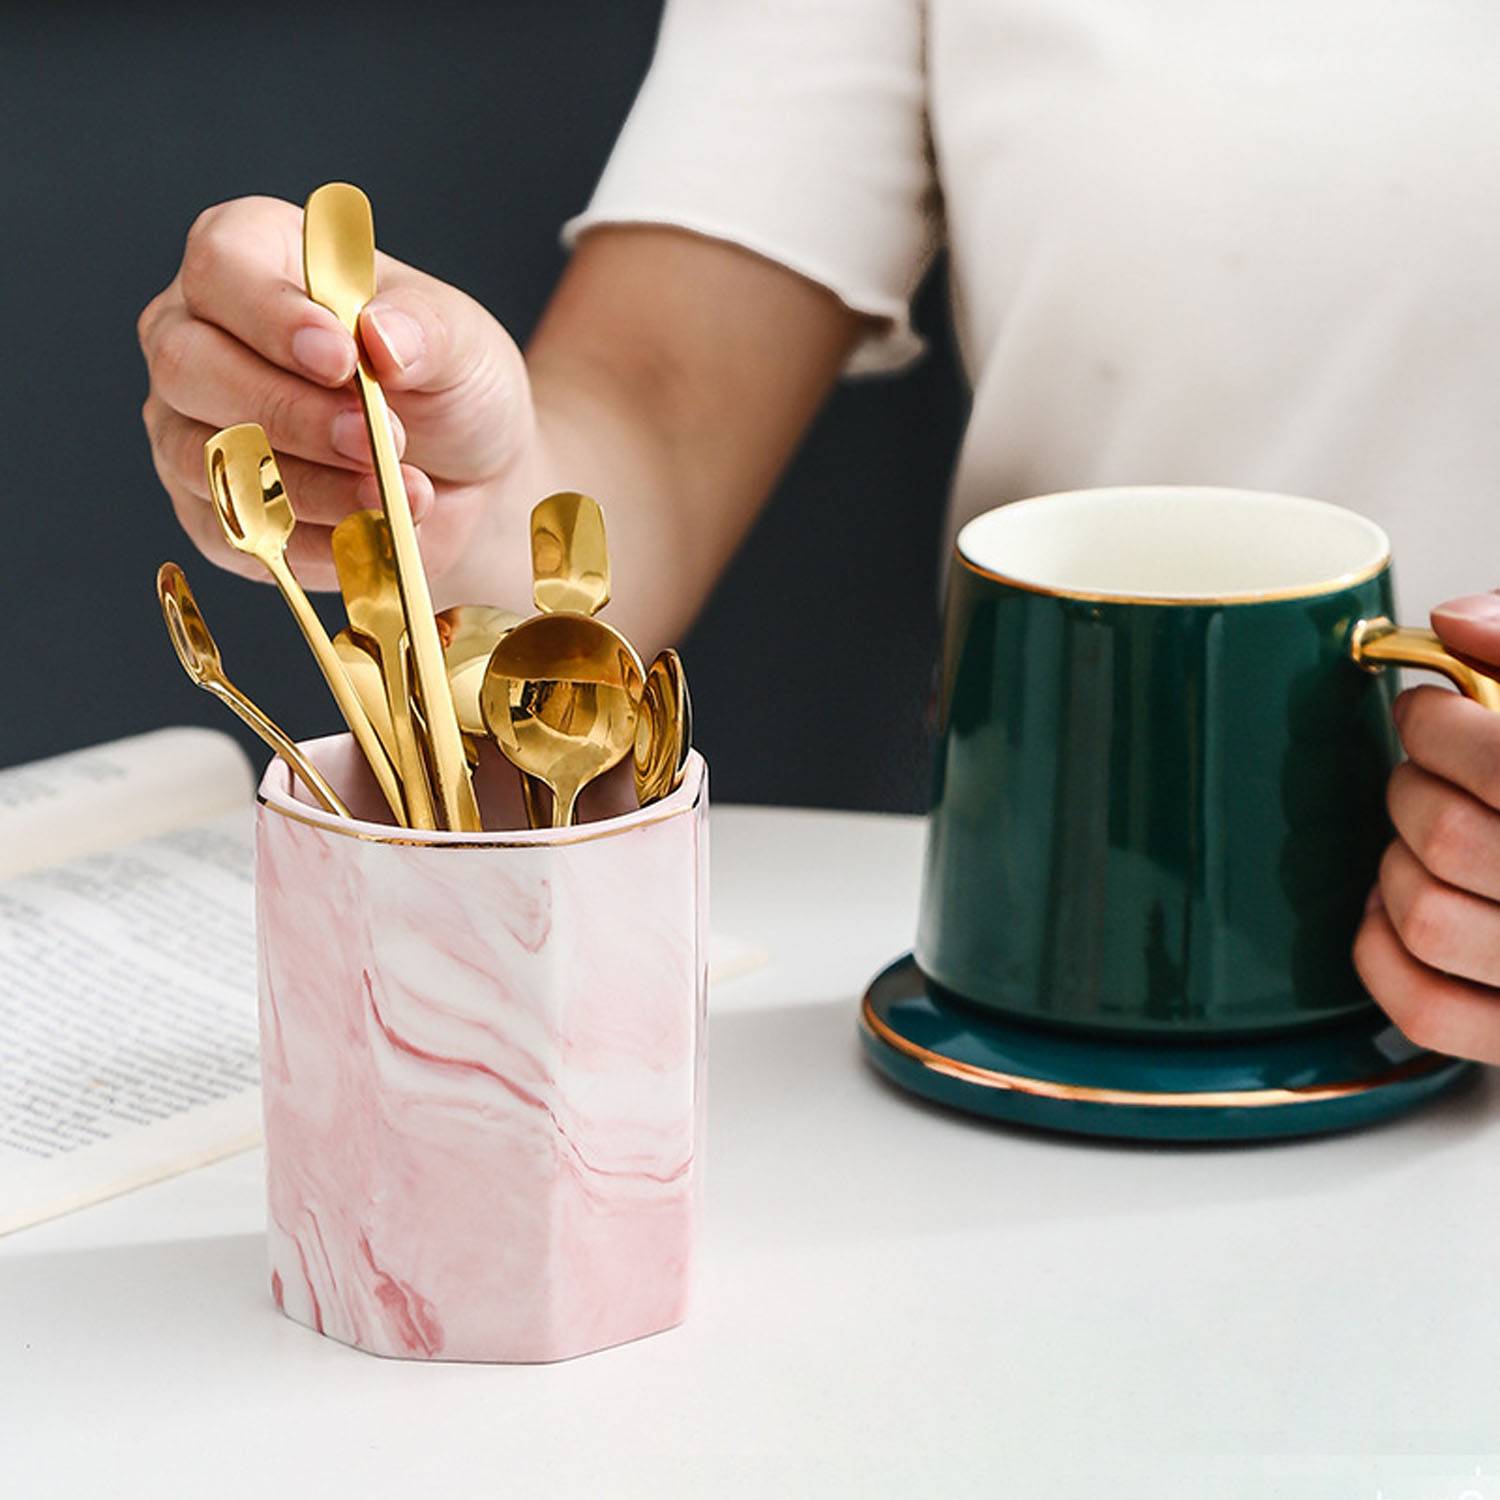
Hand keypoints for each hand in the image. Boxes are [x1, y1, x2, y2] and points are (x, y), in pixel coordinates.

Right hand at [138, 196, 537, 591]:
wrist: (467, 481)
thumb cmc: (448, 387)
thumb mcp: (460, 343)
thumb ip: (422, 331)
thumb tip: (380, 337)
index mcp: (250, 260)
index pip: (219, 266)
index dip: (272, 315)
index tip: (343, 359)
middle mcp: (196, 338)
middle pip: (190, 366)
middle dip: (292, 412)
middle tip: (378, 438)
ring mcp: (190, 430)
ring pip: (211, 459)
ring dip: (311, 485)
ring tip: (396, 492)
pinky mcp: (213, 516)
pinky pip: (239, 534)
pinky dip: (314, 540)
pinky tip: (374, 532)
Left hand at [1355, 594, 1499, 1062]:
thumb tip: (1455, 623)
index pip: (1494, 763)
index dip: (1435, 722)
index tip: (1428, 708)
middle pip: (1446, 835)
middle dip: (1413, 784)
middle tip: (1429, 767)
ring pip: (1425, 917)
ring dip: (1397, 862)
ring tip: (1427, 834)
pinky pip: (1423, 1008)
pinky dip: (1380, 950)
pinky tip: (1398, 907)